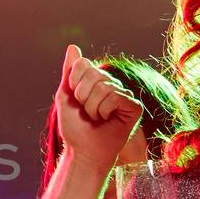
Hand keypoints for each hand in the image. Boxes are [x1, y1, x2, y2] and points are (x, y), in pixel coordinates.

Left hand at [55, 45, 141, 170]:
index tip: (75, 99)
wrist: (84, 151)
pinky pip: (116, 96)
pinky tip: (108, 120)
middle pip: (94, 73)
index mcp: (95, 80)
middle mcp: (111, 84)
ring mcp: (124, 94)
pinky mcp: (134, 106)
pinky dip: (105, 110)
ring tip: (97, 118)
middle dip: (83, 96)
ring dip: (93, 107)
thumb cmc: (74, 127)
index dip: (74, 82)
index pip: (83, 63)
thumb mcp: (65, 96)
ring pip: (104, 86)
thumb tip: (73, 47)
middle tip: (87, 112)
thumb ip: (69, 72)